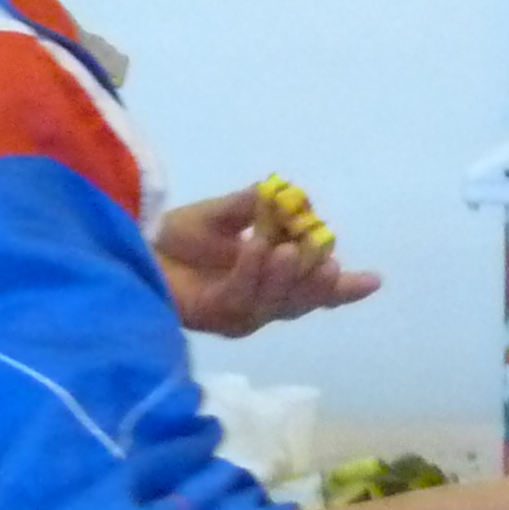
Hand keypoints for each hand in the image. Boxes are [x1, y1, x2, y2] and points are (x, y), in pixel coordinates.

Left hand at [156, 188, 383, 337]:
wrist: (133, 249)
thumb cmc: (175, 236)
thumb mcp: (221, 213)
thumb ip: (253, 205)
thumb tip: (288, 194)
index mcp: (270, 280)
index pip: (314, 289)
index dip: (344, 288)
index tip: (375, 280)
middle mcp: (261, 303)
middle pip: (302, 301)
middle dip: (318, 283)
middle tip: (329, 260)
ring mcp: (239, 314)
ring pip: (276, 304)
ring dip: (285, 277)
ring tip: (289, 249)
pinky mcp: (213, 315)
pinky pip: (240, 296)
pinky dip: (251, 273)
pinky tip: (256, 249)